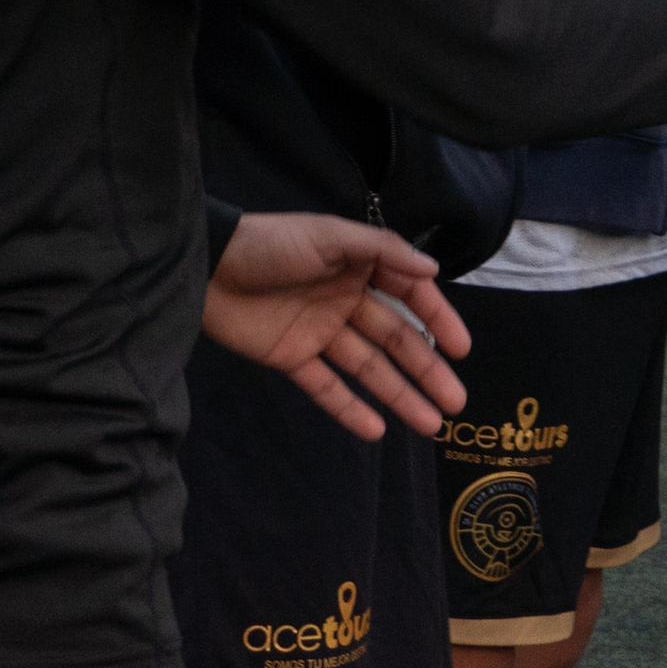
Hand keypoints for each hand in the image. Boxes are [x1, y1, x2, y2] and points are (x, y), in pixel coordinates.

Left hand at [203, 213, 474, 440]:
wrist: (205, 266)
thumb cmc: (270, 243)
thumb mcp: (329, 235)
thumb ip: (382, 251)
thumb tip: (433, 271)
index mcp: (359, 267)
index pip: (410, 296)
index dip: (438, 321)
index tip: (461, 350)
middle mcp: (345, 301)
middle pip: (396, 340)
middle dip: (427, 371)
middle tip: (457, 404)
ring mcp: (320, 332)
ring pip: (369, 369)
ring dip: (400, 396)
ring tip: (430, 425)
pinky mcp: (291, 358)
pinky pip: (327, 388)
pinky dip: (350, 409)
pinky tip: (376, 431)